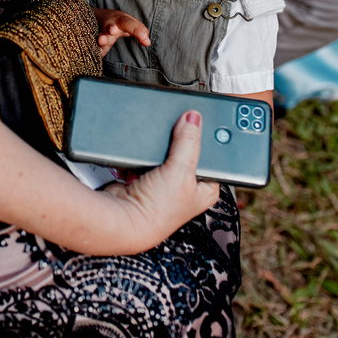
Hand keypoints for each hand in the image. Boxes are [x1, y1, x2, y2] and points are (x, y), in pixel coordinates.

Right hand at [93, 8, 149, 56]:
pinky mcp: (92, 41)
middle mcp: (108, 24)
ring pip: (98, 35)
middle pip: (109, 25)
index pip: (129, 23)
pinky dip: (95, 49)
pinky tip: (96, 52)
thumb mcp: (129, 22)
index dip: (137, 30)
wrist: (93, 16)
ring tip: (102, 41)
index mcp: (120, 19)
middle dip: (111, 28)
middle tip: (113, 31)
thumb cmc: (116, 22)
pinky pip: (92, 45)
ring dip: (101, 38)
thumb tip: (147, 42)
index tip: (144, 38)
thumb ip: (139, 30)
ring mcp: (99, 33)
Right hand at [101, 111, 219, 248]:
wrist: (122, 219)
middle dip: (180, 140)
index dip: (211, 140)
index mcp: (205, 188)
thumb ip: (188, 142)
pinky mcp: (145, 176)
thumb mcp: (181, 171)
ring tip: (157, 144)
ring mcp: (164, 181)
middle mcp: (187, 185)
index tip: (206, 119)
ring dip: (159, 147)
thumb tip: (193, 118)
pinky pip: (146, 156)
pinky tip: (142, 156)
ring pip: (165, 151)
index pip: (215, 157)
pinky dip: (143, 153)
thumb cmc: (157, 211)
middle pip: (188, 150)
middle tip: (179, 124)